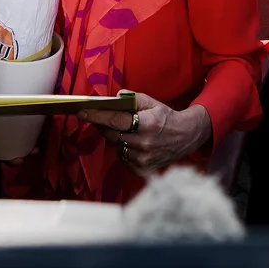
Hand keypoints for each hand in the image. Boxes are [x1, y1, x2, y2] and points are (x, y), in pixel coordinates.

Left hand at [81, 94, 211, 173]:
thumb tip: (114, 98)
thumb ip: (132, 99)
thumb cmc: (167, 118)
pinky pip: (124, 159)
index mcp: (146, 124)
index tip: (82, 112)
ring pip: (117, 147)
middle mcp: (143, 143)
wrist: (186, 137)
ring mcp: (143, 158)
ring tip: (129, 132)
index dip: (96, 116)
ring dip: (118, 139)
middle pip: (112, 135)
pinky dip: (125, 150)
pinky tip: (134, 144)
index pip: (114, 120)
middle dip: (105, 126)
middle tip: (104, 120)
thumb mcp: (152, 102)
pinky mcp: (143, 169)